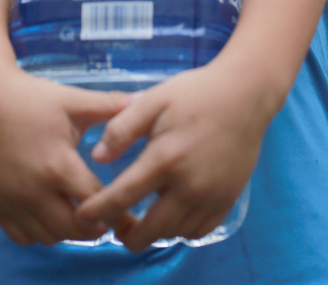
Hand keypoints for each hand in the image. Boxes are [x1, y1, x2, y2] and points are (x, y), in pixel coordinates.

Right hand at [0, 68, 132, 245]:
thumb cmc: (31, 98)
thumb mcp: (72, 100)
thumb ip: (110, 105)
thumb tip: (144, 100)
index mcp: (58, 165)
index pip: (96, 203)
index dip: (116, 209)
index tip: (129, 211)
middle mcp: (34, 190)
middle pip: (74, 230)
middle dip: (95, 225)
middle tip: (107, 214)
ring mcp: (12, 200)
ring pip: (49, 237)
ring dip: (68, 230)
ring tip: (80, 212)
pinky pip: (22, 237)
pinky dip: (40, 232)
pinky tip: (51, 213)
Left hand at [76, 60, 266, 251]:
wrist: (245, 95)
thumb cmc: (194, 93)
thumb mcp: (152, 100)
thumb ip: (122, 128)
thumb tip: (96, 157)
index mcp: (165, 158)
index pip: (123, 197)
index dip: (98, 210)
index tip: (82, 215)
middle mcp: (189, 185)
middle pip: (150, 231)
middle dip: (126, 234)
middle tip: (113, 224)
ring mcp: (211, 197)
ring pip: (174, 234)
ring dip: (154, 231)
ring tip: (140, 218)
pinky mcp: (227, 200)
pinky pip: (199, 231)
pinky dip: (180, 230)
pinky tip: (171, 213)